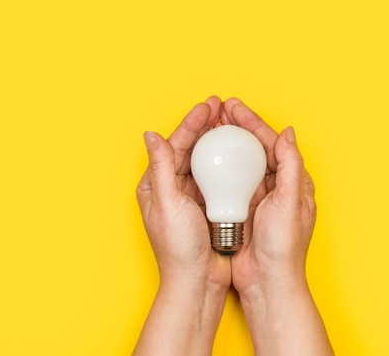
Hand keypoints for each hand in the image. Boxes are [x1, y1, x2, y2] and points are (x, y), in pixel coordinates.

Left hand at [133, 96, 230, 355]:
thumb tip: (151, 135)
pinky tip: (237, 153)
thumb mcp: (168, 203)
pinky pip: (216, 177)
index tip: (207, 107)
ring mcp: (189, 197)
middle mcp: (171, 189)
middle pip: (189, 149)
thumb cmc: (179, 248)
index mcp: (156, 186)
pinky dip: (225, 162)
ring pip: (203, 160)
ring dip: (215, 141)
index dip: (190, 124)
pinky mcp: (206, 206)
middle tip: (221, 107)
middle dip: (205, 127)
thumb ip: (161, 167)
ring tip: (229, 123)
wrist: (197, 281)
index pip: (173, 146)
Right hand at [220, 97, 315, 293]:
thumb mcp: (291, 202)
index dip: (253, 123)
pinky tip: (205, 158)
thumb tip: (287, 133)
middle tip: (218, 110)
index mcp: (293, 182)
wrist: (267, 281)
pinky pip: (228, 181)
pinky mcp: (241, 209)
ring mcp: (257, 197)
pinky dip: (218, 167)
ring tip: (210, 126)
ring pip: (240, 162)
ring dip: (226, 143)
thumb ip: (291, 167)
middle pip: (254, 148)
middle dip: (237, 127)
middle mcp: (276, 186)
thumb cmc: (283, 246)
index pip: (272, 143)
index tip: (233, 107)